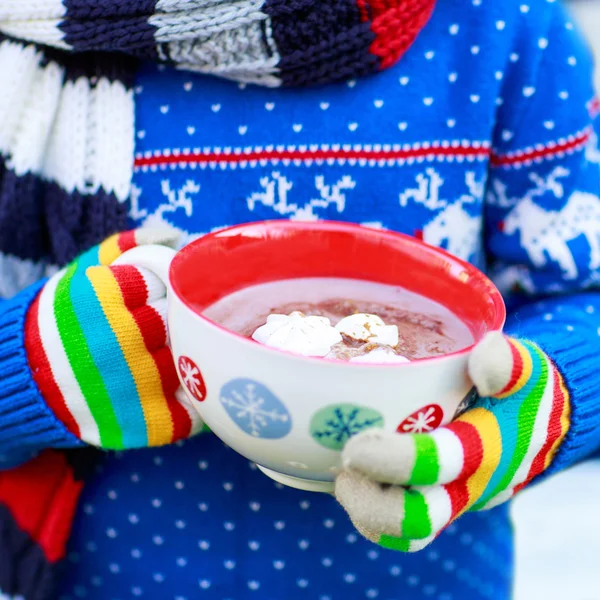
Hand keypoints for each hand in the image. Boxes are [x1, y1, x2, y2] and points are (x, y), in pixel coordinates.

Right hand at [25, 229, 202, 448]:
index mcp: (104, 296)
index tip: (166, 297)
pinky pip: (193, 410)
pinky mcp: (141, 422)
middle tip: (183, 325)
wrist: (24, 381)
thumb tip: (173, 234)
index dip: (173, 291)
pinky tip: (194, 386)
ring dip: (195, 357)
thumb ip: (127, 245)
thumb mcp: (83, 272)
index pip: (170, 284)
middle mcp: (118, 340)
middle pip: (183, 323)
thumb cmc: (64, 320)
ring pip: (192, 361)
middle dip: (186, 322)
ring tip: (189, 352)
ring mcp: (131, 385)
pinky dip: (199, 398)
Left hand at [335, 332, 570, 551]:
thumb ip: (506, 361)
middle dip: (370, 504)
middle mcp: (468, 486)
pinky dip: (371, 507)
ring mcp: (451, 499)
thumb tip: (481, 363)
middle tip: (342, 473)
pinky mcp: (438, 501)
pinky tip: (351, 476)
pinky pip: (403, 524)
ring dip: (366, 511)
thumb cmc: (523, 391)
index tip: (354, 446)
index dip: (394, 461)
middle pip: (418, 520)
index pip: (439, 464)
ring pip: (406, 531)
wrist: (539, 426)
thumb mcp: (524, 368)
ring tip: (342, 479)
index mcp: (485, 451)